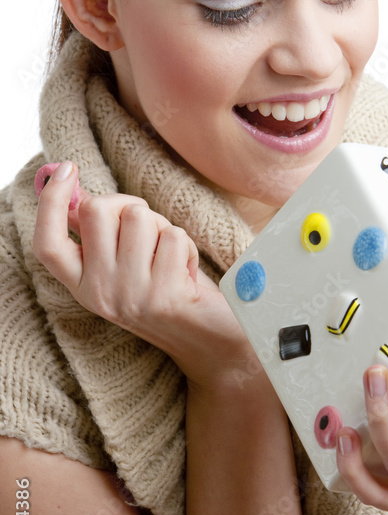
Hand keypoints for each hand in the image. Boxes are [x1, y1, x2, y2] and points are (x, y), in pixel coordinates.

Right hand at [32, 161, 259, 391]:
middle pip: (96, 211)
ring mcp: (131, 296)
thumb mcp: (127, 265)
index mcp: (84, 286)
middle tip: (149, 228)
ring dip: (164, 228)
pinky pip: (174, 236)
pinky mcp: (164, 295)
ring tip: (171, 258)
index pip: (48, 244)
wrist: (211, 343)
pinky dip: (187, 246)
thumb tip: (74, 187)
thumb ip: (101, 232)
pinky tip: (187, 273)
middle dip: (130, 206)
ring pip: (140, 218)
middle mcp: (101, 294)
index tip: (66, 170)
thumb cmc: (170, 292)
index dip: (50, 203)